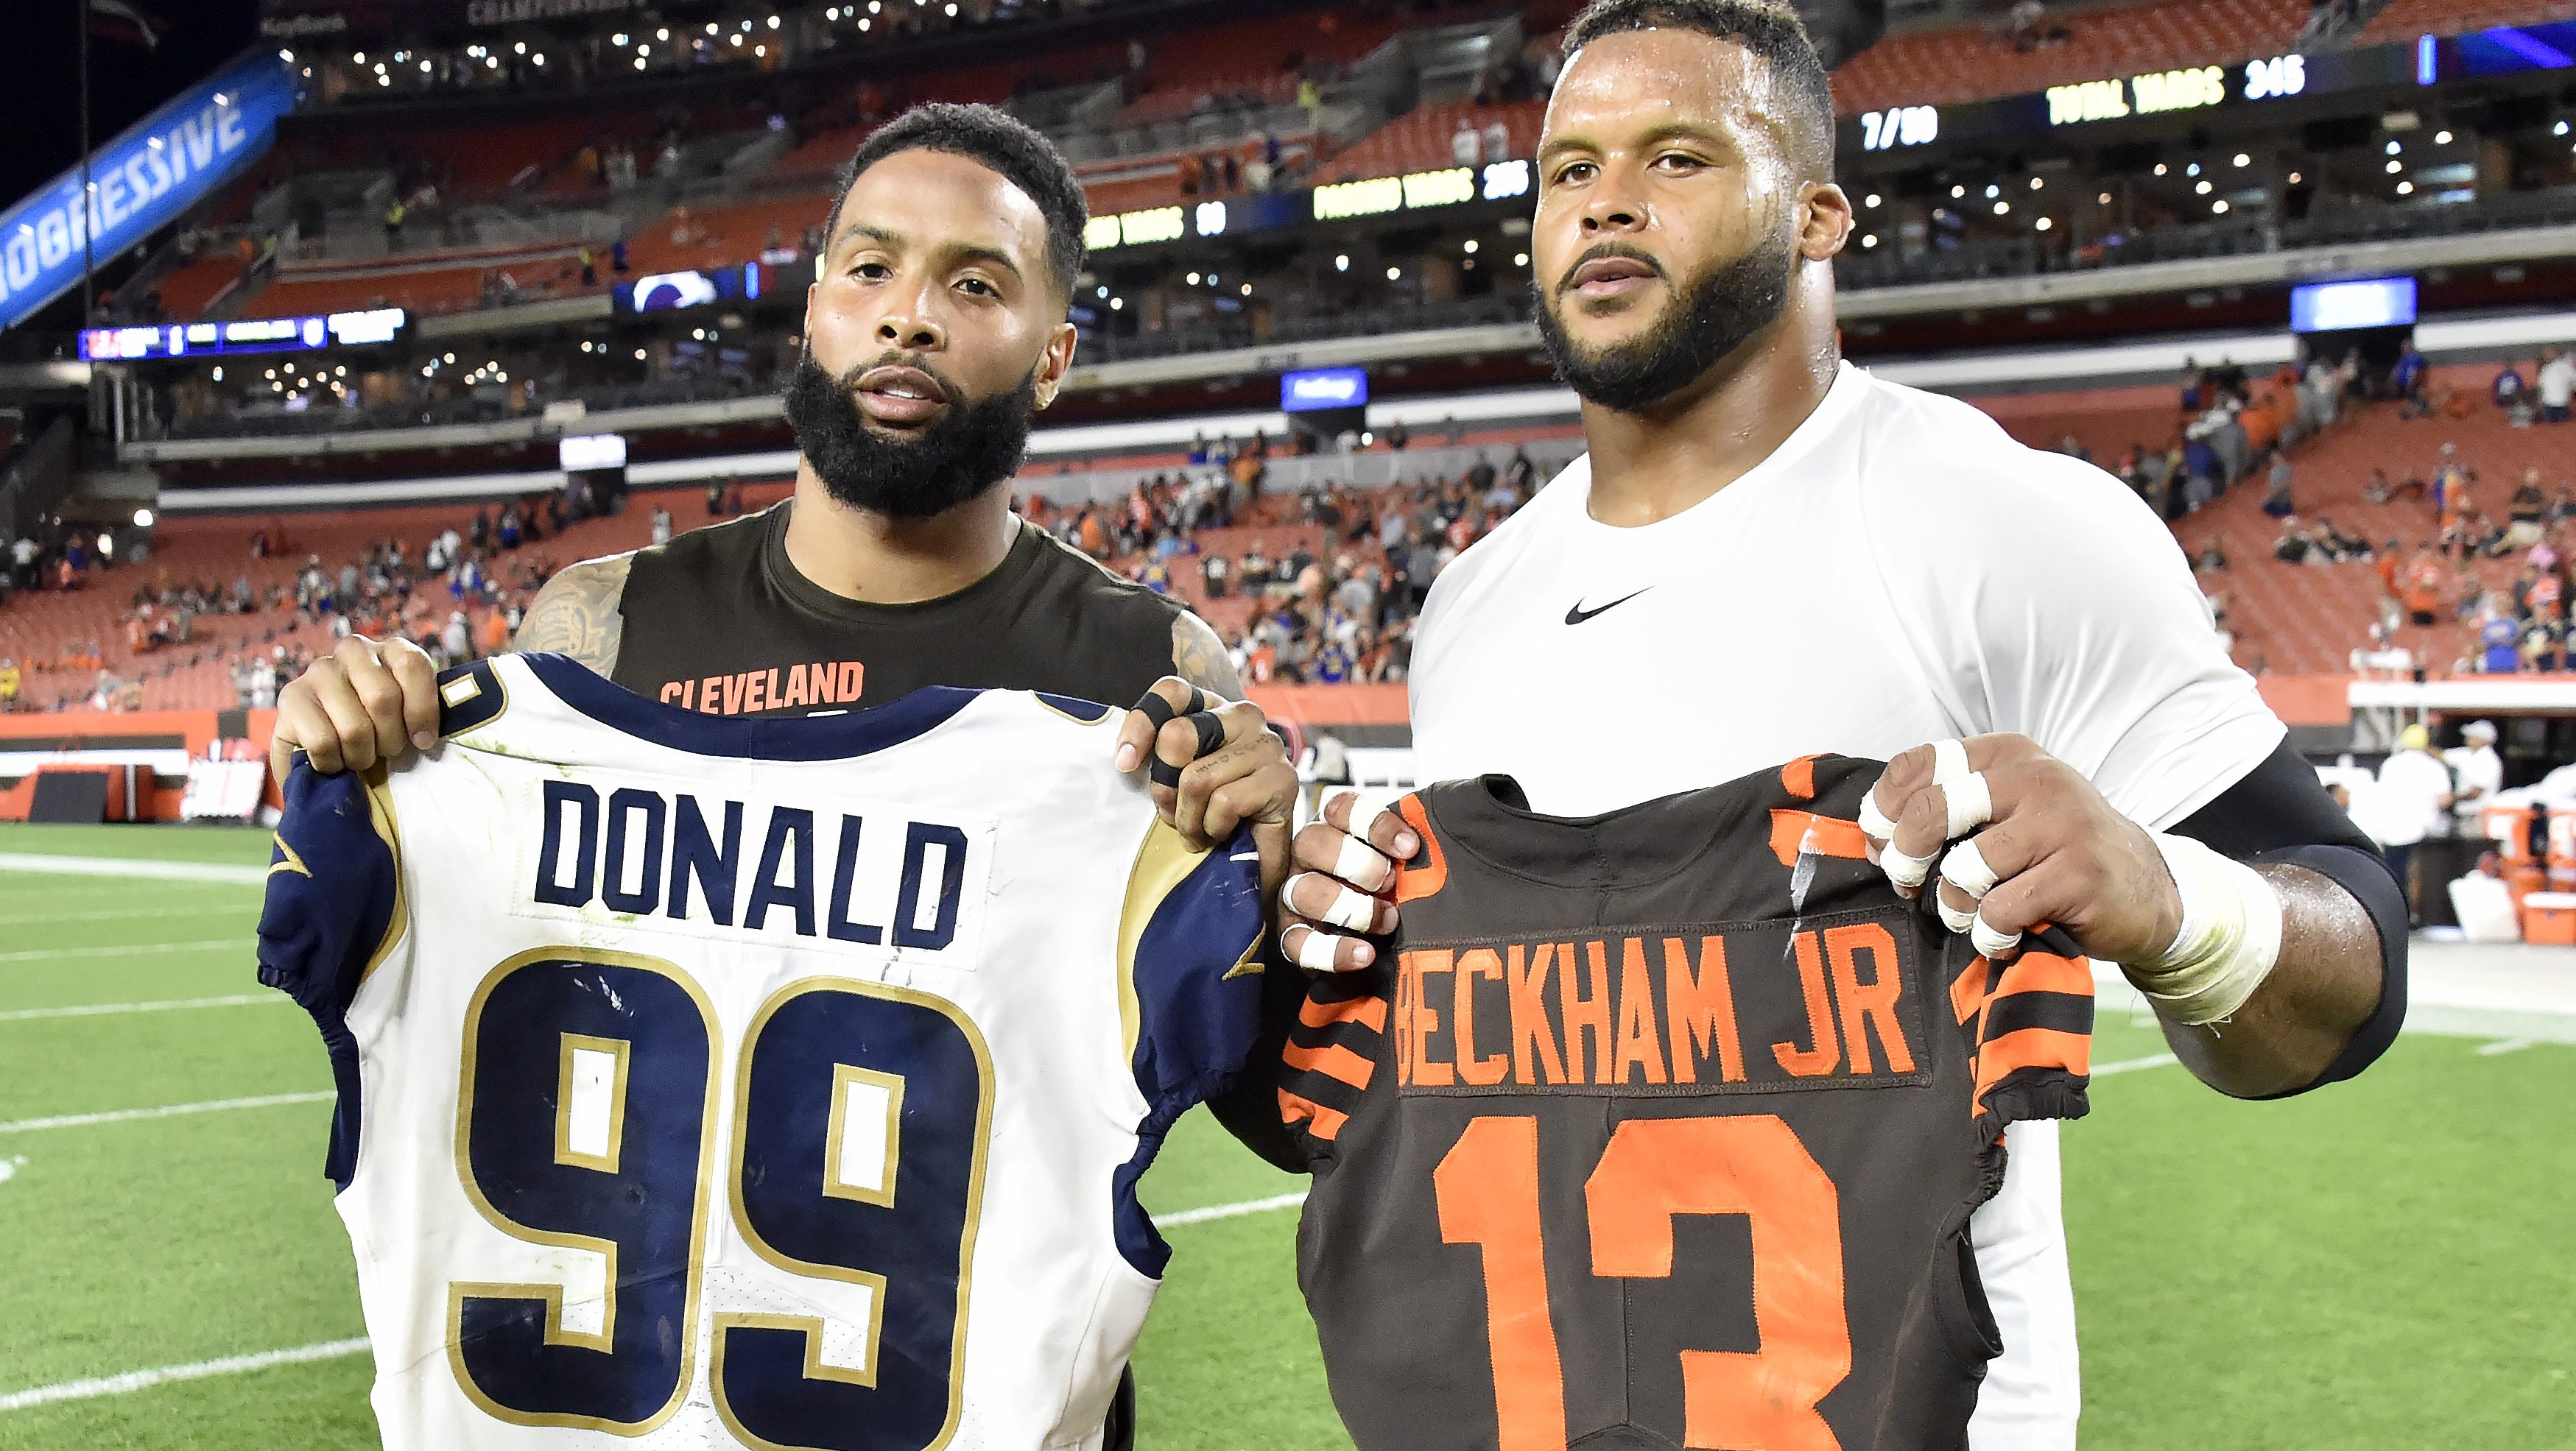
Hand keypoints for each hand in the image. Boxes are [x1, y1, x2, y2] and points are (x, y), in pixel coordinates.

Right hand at [269, 635, 440, 781]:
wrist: (324, 749)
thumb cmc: (378, 732)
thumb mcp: (409, 719)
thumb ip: (423, 716)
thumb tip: (425, 739)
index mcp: (391, 650)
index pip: (412, 666)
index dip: (422, 711)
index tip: (423, 741)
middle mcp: (354, 651)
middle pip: (382, 699)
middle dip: (390, 740)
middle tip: (384, 750)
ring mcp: (319, 671)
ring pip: (353, 727)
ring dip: (361, 756)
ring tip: (358, 756)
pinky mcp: (291, 697)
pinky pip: (322, 742)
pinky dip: (333, 762)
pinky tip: (332, 759)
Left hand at [1112, 679, 1298, 895]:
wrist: (1259, 856)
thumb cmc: (1212, 812)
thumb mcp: (1179, 777)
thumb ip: (1159, 757)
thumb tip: (1125, 760)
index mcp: (1216, 707)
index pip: (1173, 692)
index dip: (1140, 725)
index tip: (1124, 765)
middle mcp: (1245, 716)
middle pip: (1177, 735)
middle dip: (1163, 787)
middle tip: (1172, 814)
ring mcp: (1268, 746)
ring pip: (1196, 779)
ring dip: (1189, 820)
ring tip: (1199, 832)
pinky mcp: (1283, 780)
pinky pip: (1224, 802)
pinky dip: (1214, 828)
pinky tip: (1222, 834)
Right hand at [1275, 789, 1417, 973]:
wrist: (1379, 940)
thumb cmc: (1392, 888)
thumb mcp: (1401, 861)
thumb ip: (1407, 847)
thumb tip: (1429, 838)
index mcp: (1333, 827)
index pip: (1342, 809)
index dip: (1376, 825)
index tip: (1409, 847)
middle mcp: (1307, 857)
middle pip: (1313, 842)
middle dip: (1358, 864)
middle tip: (1390, 882)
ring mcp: (1294, 895)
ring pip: (1304, 891)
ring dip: (1351, 907)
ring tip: (1387, 921)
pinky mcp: (1292, 934)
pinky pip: (1297, 944)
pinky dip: (1333, 952)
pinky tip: (1365, 954)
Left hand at [1861, 734, 2183, 965]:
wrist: (2145, 889)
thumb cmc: (2054, 853)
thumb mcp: (2007, 813)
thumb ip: (1948, 812)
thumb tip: (1873, 837)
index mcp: (2007, 756)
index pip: (1920, 764)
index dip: (1885, 808)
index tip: (1881, 844)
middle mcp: (2035, 778)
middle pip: (1932, 810)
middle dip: (1906, 857)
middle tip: (1909, 884)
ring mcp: (2062, 823)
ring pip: (1966, 868)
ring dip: (1955, 906)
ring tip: (1973, 915)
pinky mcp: (2079, 874)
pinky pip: (2000, 910)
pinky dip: (1990, 934)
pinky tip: (2004, 935)